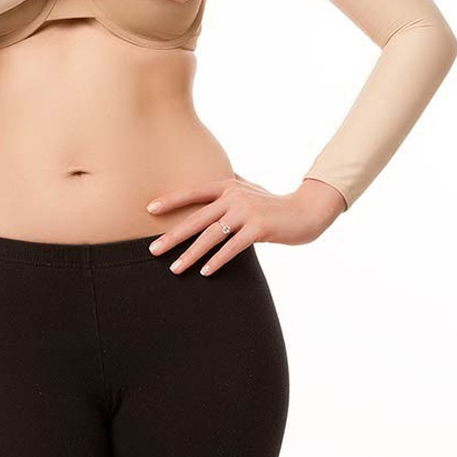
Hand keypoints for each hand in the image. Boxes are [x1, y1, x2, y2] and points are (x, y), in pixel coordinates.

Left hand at [144, 172, 345, 276]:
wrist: (306, 210)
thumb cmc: (273, 203)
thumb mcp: (250, 188)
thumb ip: (231, 185)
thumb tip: (212, 184)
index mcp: (228, 186)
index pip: (193, 193)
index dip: (171, 201)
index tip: (149, 210)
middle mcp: (234, 196)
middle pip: (196, 219)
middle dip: (173, 236)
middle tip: (153, 250)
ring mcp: (246, 211)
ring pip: (211, 236)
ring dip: (191, 254)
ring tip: (175, 268)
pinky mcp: (259, 228)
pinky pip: (233, 247)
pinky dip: (217, 260)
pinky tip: (205, 272)